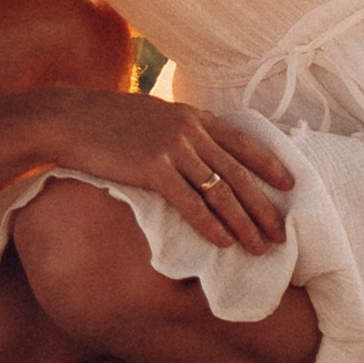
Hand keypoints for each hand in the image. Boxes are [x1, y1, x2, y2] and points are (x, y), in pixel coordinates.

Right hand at [41, 86, 293, 253]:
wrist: (72, 118)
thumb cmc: (109, 121)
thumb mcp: (155, 115)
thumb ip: (183, 129)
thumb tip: (202, 150)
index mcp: (193, 116)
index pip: (242, 142)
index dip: (270, 165)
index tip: (291, 185)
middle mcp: (190, 130)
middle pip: (237, 173)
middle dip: (263, 206)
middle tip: (282, 234)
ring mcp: (172, 148)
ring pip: (219, 192)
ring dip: (243, 224)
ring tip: (259, 247)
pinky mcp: (153, 168)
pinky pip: (189, 203)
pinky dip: (210, 225)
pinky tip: (224, 244)